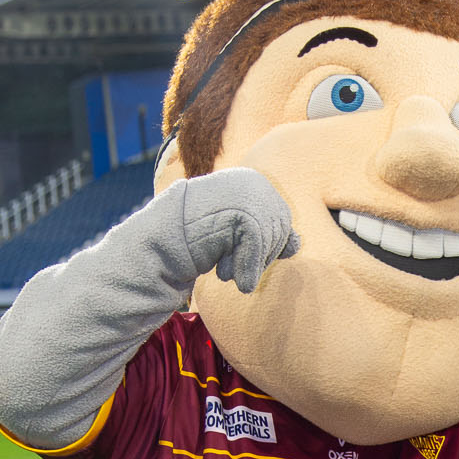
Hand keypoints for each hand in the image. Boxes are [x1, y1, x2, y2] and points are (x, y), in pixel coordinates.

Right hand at [182, 168, 300, 293]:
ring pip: (271, 240)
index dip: (265, 248)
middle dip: (259, 257)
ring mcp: (246, 194)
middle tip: (229, 266)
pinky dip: (247, 268)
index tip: (236, 257)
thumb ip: (267, 235)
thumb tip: (298, 243)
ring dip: (249, 264)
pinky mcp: (240, 211)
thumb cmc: (197, 239)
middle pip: (280, 231)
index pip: (281, 221)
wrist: (160, 239)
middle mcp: (252, 181)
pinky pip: (259, 246)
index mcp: (252, 181)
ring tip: (222, 268)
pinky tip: (228, 277)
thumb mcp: (237, 235)